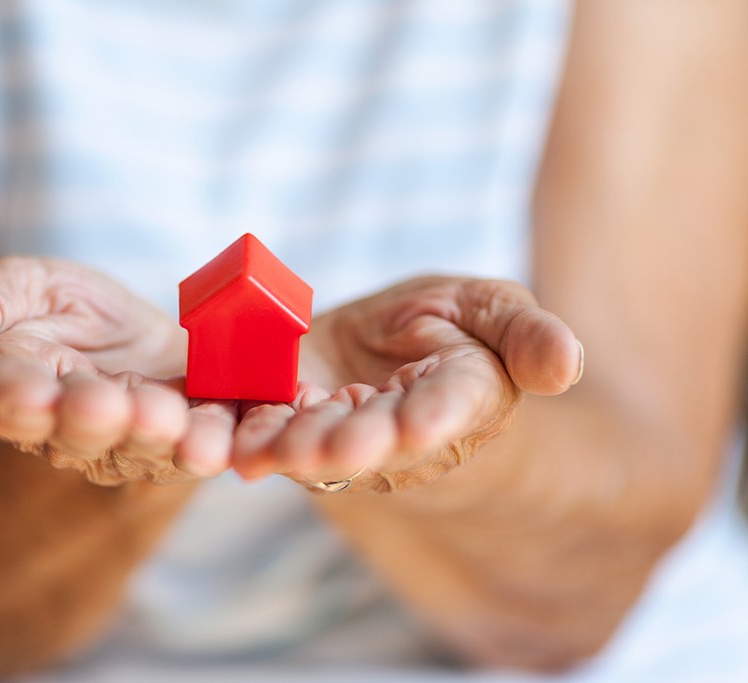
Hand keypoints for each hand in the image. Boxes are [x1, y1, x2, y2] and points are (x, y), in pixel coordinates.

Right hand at [0, 257, 235, 484]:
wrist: (138, 346)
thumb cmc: (68, 313)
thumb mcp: (24, 287)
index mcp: (19, 389)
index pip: (7, 398)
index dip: (16, 398)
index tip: (27, 394)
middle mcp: (74, 430)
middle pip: (80, 431)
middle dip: (94, 420)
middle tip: (107, 406)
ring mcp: (136, 442)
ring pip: (145, 448)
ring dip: (160, 438)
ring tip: (174, 426)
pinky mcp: (193, 440)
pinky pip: (207, 447)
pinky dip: (219, 446)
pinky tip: (226, 447)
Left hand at [231, 277, 583, 491]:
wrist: (382, 339)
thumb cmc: (448, 320)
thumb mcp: (488, 306)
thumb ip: (526, 335)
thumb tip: (568, 367)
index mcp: (464, 395)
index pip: (452, 408)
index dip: (434, 417)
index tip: (417, 425)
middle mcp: (405, 431)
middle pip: (378, 439)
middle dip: (354, 444)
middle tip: (333, 450)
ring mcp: (348, 436)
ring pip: (321, 447)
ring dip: (295, 451)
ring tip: (269, 453)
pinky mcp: (296, 429)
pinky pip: (274, 434)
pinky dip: (253, 438)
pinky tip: (234, 444)